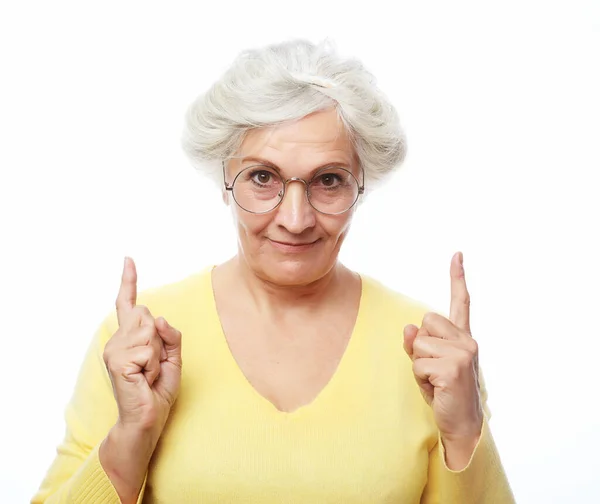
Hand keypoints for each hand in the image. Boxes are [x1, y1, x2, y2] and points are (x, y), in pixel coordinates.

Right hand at [103, 257, 182, 442]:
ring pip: (151, 331)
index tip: (128, 259)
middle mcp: (117, 340)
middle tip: (153, 366)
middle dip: (160, 340)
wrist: (146, 420)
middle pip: (149, 315)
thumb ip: (170, 336)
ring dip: (159, 355)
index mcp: (129, 338)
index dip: (129, 281)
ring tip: (149, 375)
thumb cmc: (156, 391)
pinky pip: (150, 350)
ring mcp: (115, 350)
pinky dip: (155, 366)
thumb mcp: (172, 358)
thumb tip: (160, 318)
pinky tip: (145, 380)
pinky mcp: (118, 361)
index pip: (128, 304)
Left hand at [403, 252, 482, 443]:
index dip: (457, 278)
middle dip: (421, 346)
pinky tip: (437, 389)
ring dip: (419, 365)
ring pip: (418, 344)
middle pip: (424, 322)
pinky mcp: (453, 367)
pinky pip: (418, 363)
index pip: (460, 302)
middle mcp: (468, 341)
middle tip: (434, 370)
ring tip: (435, 381)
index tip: (457, 254)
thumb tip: (408, 328)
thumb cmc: (444, 392)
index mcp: (463, 337)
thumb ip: (419, 343)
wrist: (461, 424)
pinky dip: (420, 378)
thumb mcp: (428, 364)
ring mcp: (463, 353)